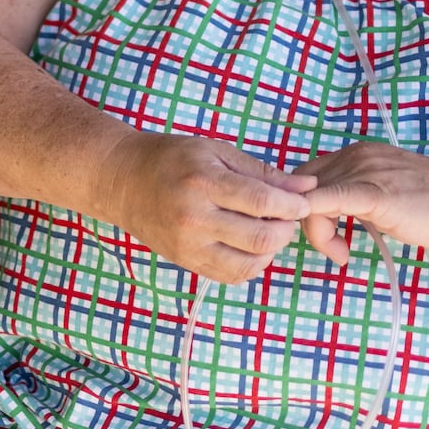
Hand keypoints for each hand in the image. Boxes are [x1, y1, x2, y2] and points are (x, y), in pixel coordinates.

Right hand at [106, 132, 323, 282]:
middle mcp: (194, 218)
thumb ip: (262, 172)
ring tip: (268, 232)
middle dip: (285, 229)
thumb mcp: (215, 152)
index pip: (261, 201)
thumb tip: (305, 187)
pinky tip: (249, 246)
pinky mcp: (185, 261)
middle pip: (260, 237)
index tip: (301, 202)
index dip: (292, 205)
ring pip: (249, 263)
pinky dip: (250, 265)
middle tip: (286, 217)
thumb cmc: (170, 159)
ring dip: (270, 250)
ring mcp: (188, 245)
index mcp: (203, 182)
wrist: (122, 181)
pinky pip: (231, 276)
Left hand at [290, 142, 428, 264]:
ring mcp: (363, 172)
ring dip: (317, 233)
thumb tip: (328, 216)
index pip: (304, 177)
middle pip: (299, 189)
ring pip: (309, 199)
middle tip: (332, 247)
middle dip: (305, 223)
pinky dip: (318, 223)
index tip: (323, 234)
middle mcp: (354, 157)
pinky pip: (330, 201)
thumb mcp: (384, 194)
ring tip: (342, 252)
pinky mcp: (375, 192)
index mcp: (355, 155)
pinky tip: (337, 248)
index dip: (302, 208)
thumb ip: (356, 197)